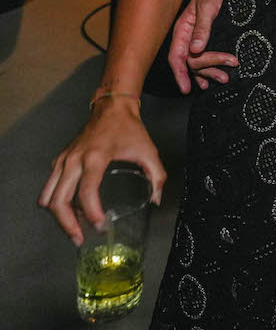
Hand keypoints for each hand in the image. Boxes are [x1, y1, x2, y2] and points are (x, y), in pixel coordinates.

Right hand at [38, 101, 163, 245]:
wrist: (111, 107)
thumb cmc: (129, 129)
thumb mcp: (149, 151)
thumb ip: (157, 176)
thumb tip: (155, 200)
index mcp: (95, 157)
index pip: (86, 191)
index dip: (92, 212)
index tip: (100, 226)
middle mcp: (74, 159)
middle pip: (58, 200)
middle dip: (67, 224)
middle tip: (80, 238)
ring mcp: (63, 160)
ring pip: (48, 197)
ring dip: (58, 217)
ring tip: (75, 228)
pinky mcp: (59, 161)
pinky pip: (50, 188)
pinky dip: (56, 203)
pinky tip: (73, 209)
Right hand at [168, 0, 234, 92]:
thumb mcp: (209, 7)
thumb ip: (202, 28)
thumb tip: (195, 50)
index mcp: (183, 27)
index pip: (176, 56)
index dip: (180, 73)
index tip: (186, 88)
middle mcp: (188, 34)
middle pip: (190, 60)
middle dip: (205, 71)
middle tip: (223, 77)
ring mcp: (197, 37)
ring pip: (198, 61)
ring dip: (210, 71)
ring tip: (223, 79)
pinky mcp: (209, 37)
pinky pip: (204, 57)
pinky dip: (208, 68)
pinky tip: (210, 78)